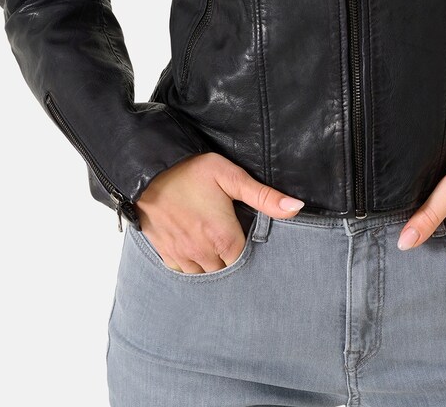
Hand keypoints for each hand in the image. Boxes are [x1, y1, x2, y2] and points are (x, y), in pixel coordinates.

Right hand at [133, 152, 304, 272]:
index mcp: (223, 237)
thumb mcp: (231, 176)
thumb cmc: (191, 171)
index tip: (248, 236)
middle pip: (226, 270)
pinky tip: (195, 248)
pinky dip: (191, 264)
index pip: (245, 260)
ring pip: (205, 274)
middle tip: (231, 238)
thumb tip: (297, 207)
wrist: (148, 172)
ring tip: (214, 243)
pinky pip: (183, 272)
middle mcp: (203, 253)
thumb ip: (264, 196)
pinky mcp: (165, 254)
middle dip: (231, 258)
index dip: (250, 250)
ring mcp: (182, 256)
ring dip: (212, 263)